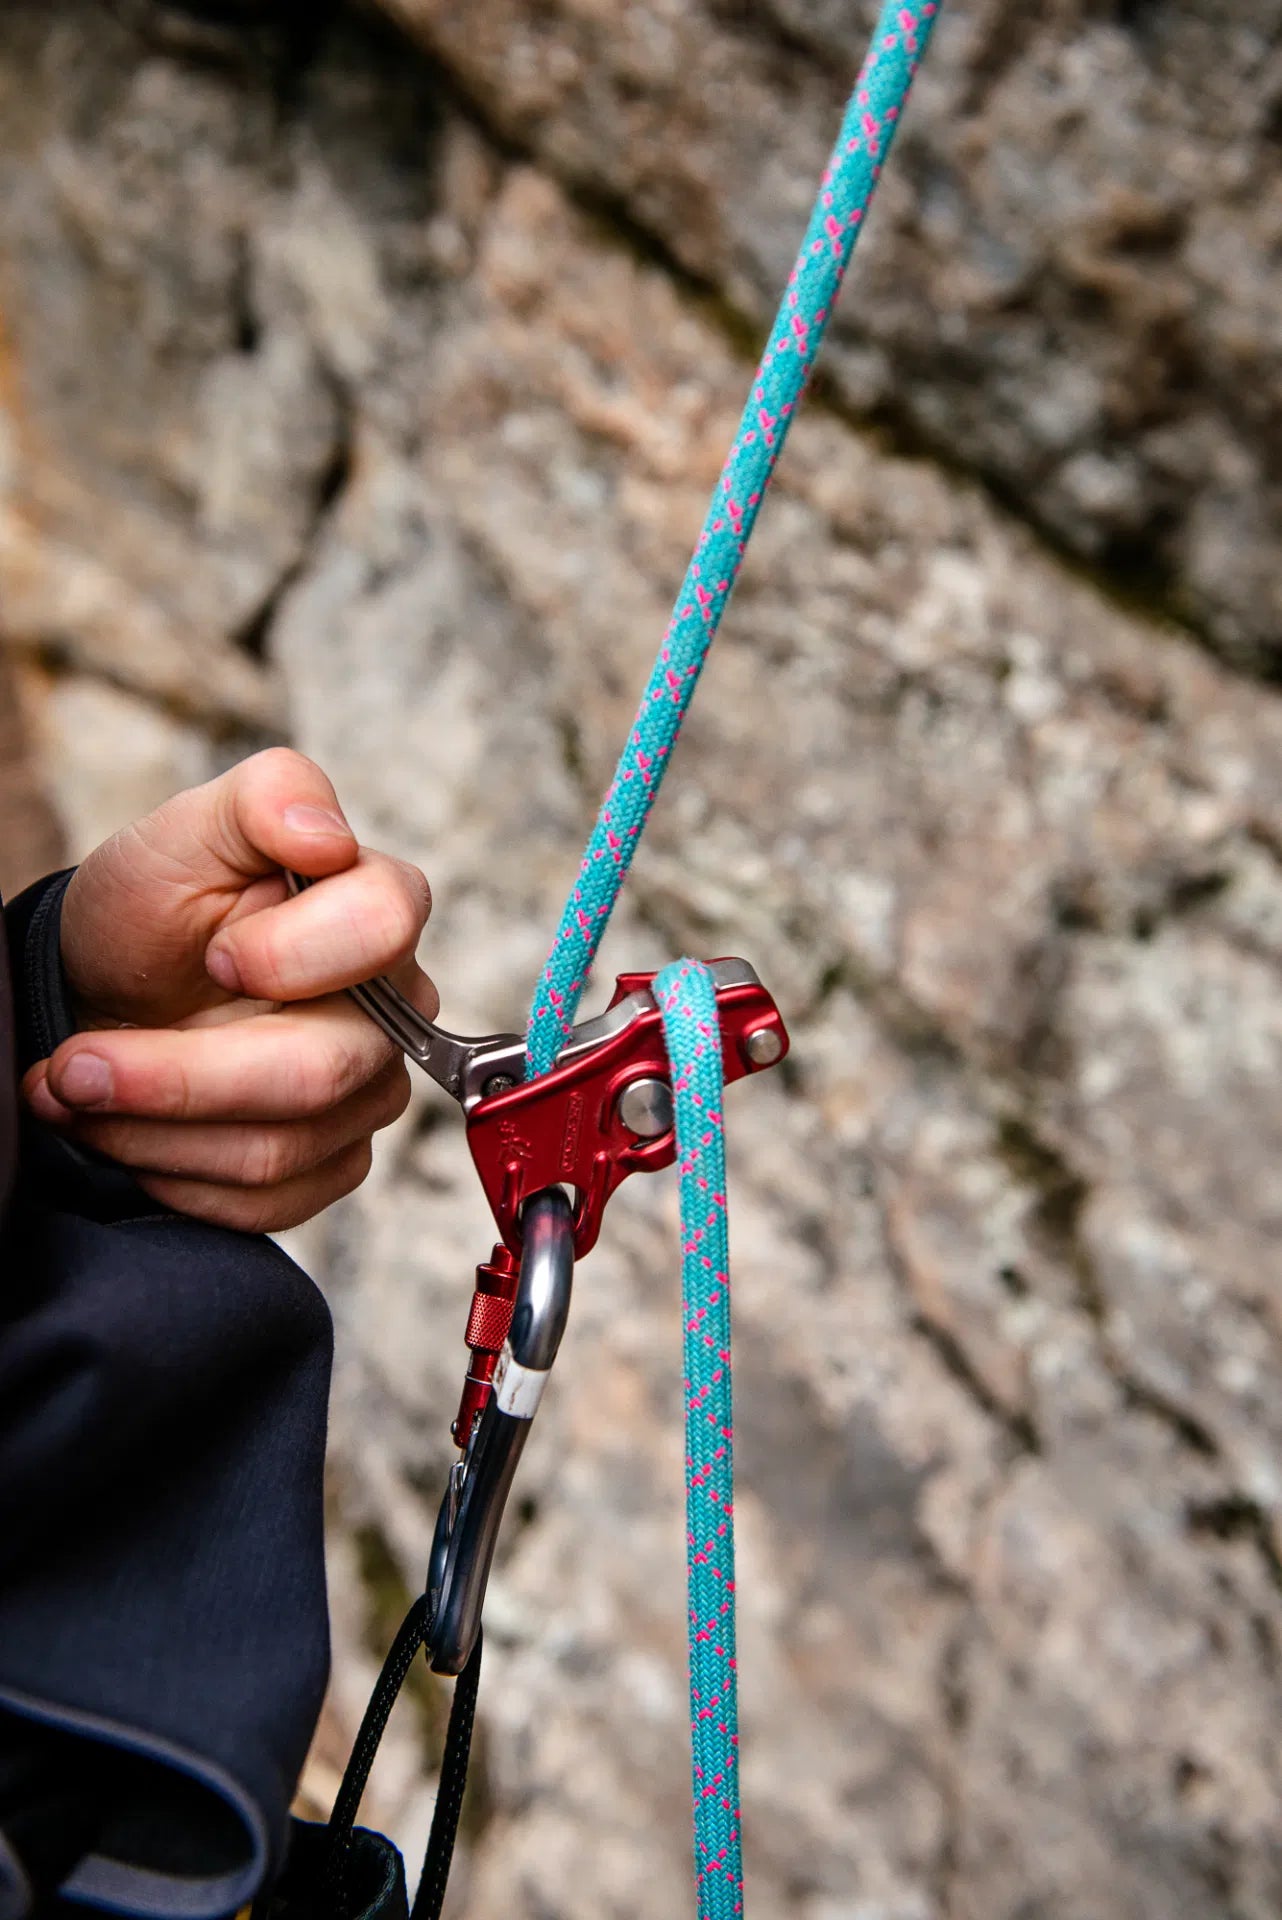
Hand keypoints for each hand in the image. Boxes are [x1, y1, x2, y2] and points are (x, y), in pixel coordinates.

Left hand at [22, 748, 434, 1231]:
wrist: (111, 998)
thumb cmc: (152, 914)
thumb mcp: (180, 834)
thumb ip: (263, 797)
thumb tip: (328, 837)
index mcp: (374, 906)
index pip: (386, 925)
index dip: (290, 952)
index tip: (208, 952)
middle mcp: (392, 1006)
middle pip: (320, 1073)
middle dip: (175, 1077)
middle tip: (74, 1065)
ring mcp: (369, 1092)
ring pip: (280, 1149)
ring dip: (149, 1132)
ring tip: (78, 1092)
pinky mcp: (333, 1163)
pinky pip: (268, 1205)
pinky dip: (173, 1179)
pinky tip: (128, 1134)